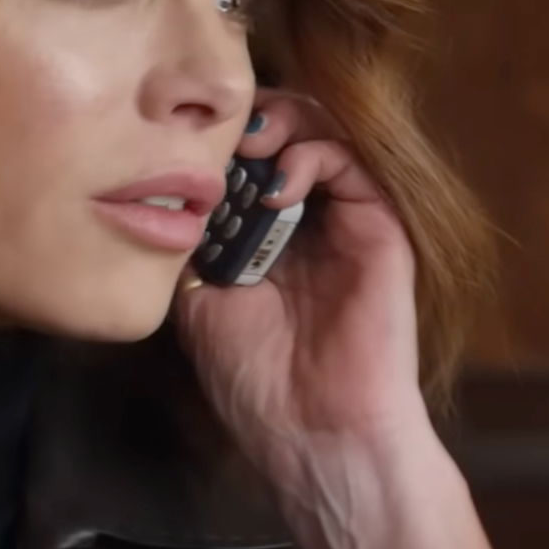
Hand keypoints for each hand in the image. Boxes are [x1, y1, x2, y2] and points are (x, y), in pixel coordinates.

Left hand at [172, 88, 489, 548]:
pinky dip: (310, 156)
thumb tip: (169, 189)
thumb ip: (193, 243)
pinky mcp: (379, 228)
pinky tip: (275, 186)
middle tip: (220, 128)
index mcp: (266, 236)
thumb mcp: (200, 301)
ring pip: (322, 133)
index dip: (220, 137)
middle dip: (252, 117)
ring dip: (281, 122)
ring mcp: (345, 221)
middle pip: (288, 132)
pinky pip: (351, 164)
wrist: (313, 431)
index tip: (184, 138)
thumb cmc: (257, 381)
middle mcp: (309, 220)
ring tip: (248, 143)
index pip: (248, 158)